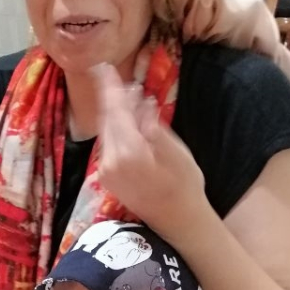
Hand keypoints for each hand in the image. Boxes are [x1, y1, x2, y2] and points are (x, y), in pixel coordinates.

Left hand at [94, 62, 205, 239]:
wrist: (176, 221)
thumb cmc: (185, 187)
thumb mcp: (178, 154)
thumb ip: (156, 130)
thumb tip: (143, 105)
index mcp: (129, 153)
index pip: (115, 112)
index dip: (110, 88)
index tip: (104, 68)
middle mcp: (110, 161)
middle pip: (106, 120)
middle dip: (111, 97)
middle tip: (115, 76)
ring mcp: (105, 171)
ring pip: (105, 131)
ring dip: (113, 113)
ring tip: (128, 97)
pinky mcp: (106, 176)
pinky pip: (107, 144)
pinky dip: (114, 128)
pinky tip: (126, 121)